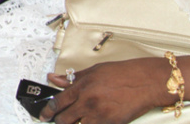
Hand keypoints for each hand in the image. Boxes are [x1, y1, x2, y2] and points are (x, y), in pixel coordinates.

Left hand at [40, 58, 170, 122]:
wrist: (145, 82)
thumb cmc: (121, 74)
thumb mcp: (93, 71)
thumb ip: (71, 78)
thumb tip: (54, 78)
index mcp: (81, 88)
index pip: (58, 103)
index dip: (48, 111)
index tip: (44, 115)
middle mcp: (88, 102)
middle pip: (65, 119)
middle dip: (59, 121)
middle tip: (57, 121)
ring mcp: (100, 115)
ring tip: (77, 121)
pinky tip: (92, 122)